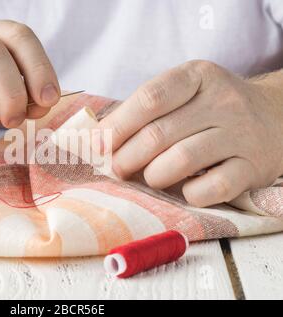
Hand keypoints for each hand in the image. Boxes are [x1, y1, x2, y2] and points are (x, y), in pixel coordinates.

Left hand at [98, 60, 282, 206]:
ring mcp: (241, 134)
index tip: (97, 145)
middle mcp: (222, 101)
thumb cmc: (214, 108)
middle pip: (159, 133)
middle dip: (126, 157)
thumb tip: (99, 139)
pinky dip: (189, 194)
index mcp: (198, 76)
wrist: (277, 118)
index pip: (149, 98)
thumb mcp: (185, 93)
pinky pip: (212, 187)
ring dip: (153, 176)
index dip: (117, 125)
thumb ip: (146, 110)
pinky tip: (184, 189)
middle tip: (116, 169)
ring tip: (148, 177)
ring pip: (181, 160)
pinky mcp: (253, 167)